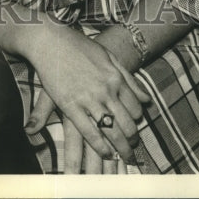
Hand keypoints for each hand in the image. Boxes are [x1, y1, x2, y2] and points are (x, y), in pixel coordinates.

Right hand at [19, 23, 149, 167]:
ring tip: (123, 157)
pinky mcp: (70, 106)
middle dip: (132, 140)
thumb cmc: (79, 46)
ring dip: (121, 148)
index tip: (135, 129)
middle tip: (131, 149)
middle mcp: (106, 90)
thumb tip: (147, 100)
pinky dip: (100, 146)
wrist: (50, 41)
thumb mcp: (108, 56)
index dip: (138, 122)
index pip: (136, 108)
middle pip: (127, 123)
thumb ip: (129, 78)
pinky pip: (90, 132)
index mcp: (116, 77)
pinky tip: (105, 152)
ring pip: (112, 131)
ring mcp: (88, 99)